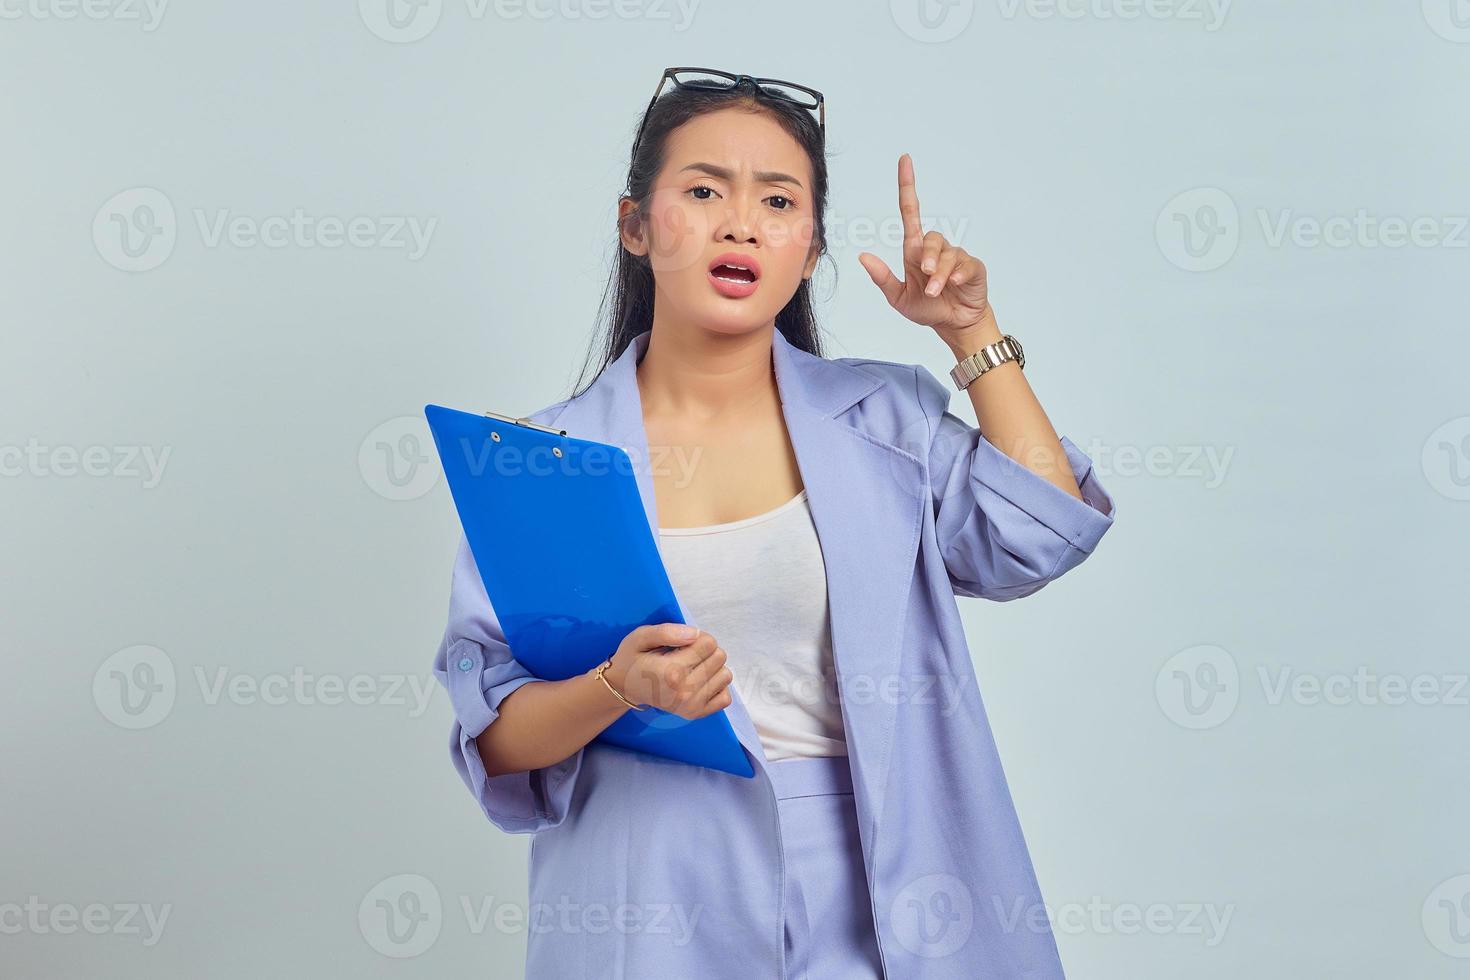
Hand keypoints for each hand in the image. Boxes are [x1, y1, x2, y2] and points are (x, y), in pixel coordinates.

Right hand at [604, 623, 732, 719]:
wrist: (624, 687)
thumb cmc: (634, 658)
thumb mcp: (641, 636)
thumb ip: (667, 631)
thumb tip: (695, 634)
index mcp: (672, 671)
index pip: (709, 643)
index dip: (698, 637)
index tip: (682, 643)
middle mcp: (684, 692)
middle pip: (720, 657)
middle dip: (706, 651)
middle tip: (685, 655)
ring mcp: (691, 706)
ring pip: (725, 675)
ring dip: (712, 668)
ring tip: (691, 668)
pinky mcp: (696, 714)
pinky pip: (725, 697)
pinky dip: (716, 687)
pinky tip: (699, 682)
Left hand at [858, 153, 998, 347]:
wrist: (953, 325)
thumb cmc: (927, 309)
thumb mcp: (898, 297)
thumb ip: (882, 278)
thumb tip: (862, 257)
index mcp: (916, 251)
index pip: (910, 211)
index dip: (907, 186)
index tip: (905, 161)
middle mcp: (936, 249)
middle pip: (931, 238)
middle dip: (928, 258)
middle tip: (925, 277)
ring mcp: (956, 257)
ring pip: (947, 254)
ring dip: (939, 275)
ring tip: (935, 291)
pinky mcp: (973, 267)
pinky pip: (965, 264)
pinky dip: (957, 274)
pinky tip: (954, 285)